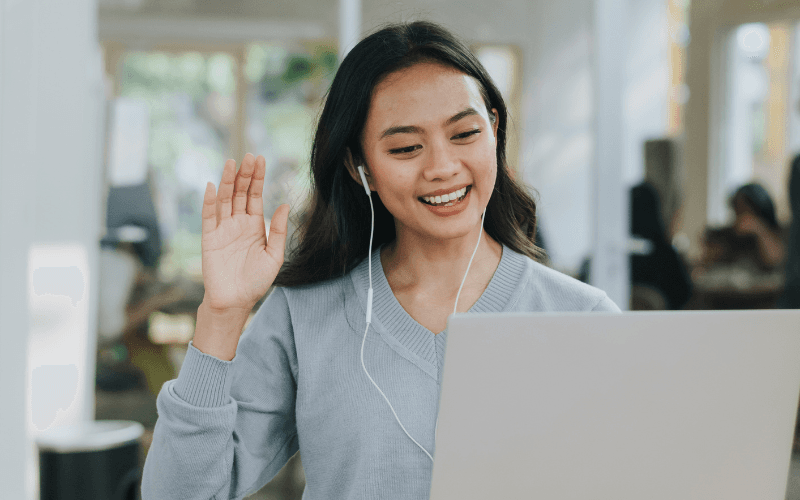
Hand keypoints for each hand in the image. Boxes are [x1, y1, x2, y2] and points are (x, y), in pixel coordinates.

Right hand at [200, 153, 289, 312]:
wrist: (235, 301)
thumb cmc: (256, 281)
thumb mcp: (274, 256)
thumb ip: (279, 231)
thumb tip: (285, 205)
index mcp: (254, 225)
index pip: (255, 196)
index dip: (257, 178)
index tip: (261, 159)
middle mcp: (238, 223)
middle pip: (240, 193)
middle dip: (245, 174)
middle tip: (249, 156)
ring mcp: (222, 229)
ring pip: (225, 200)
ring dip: (227, 181)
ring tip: (231, 163)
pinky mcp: (209, 238)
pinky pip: (209, 216)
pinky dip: (210, 201)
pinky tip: (213, 186)